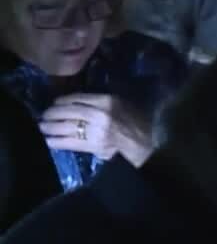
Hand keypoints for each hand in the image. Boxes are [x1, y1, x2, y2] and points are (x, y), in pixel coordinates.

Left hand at [40, 93, 154, 165]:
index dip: (62, 100)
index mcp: (107, 100)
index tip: (55, 103)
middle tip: (44, 116)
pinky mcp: (94, 145)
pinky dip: (57, 141)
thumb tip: (80, 102)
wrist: (146, 146)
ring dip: (51, 127)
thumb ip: (104, 102)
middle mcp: (99, 113)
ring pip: (66, 126)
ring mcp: (96, 130)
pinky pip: (70, 142)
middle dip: (53, 113)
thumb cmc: (137, 124)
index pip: (78, 97)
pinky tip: (50, 141)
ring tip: (43, 127)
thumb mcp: (123, 104)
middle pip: (69, 110)